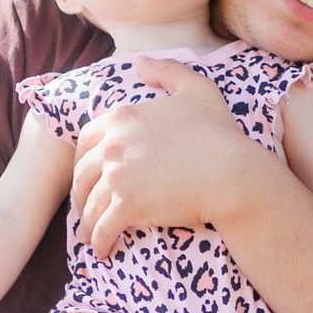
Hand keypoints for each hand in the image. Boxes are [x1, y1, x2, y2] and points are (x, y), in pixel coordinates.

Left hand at [72, 57, 264, 258]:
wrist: (232, 173)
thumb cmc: (219, 134)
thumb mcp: (197, 89)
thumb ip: (167, 70)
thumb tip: (139, 62)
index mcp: (122, 117)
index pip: (87, 140)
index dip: (85, 159)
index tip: (90, 175)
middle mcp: (113, 144)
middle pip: (82, 173)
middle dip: (81, 193)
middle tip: (87, 206)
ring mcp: (118, 176)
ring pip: (89, 203)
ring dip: (87, 222)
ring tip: (90, 235)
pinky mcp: (127, 205)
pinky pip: (102, 227)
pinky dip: (98, 241)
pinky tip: (102, 250)